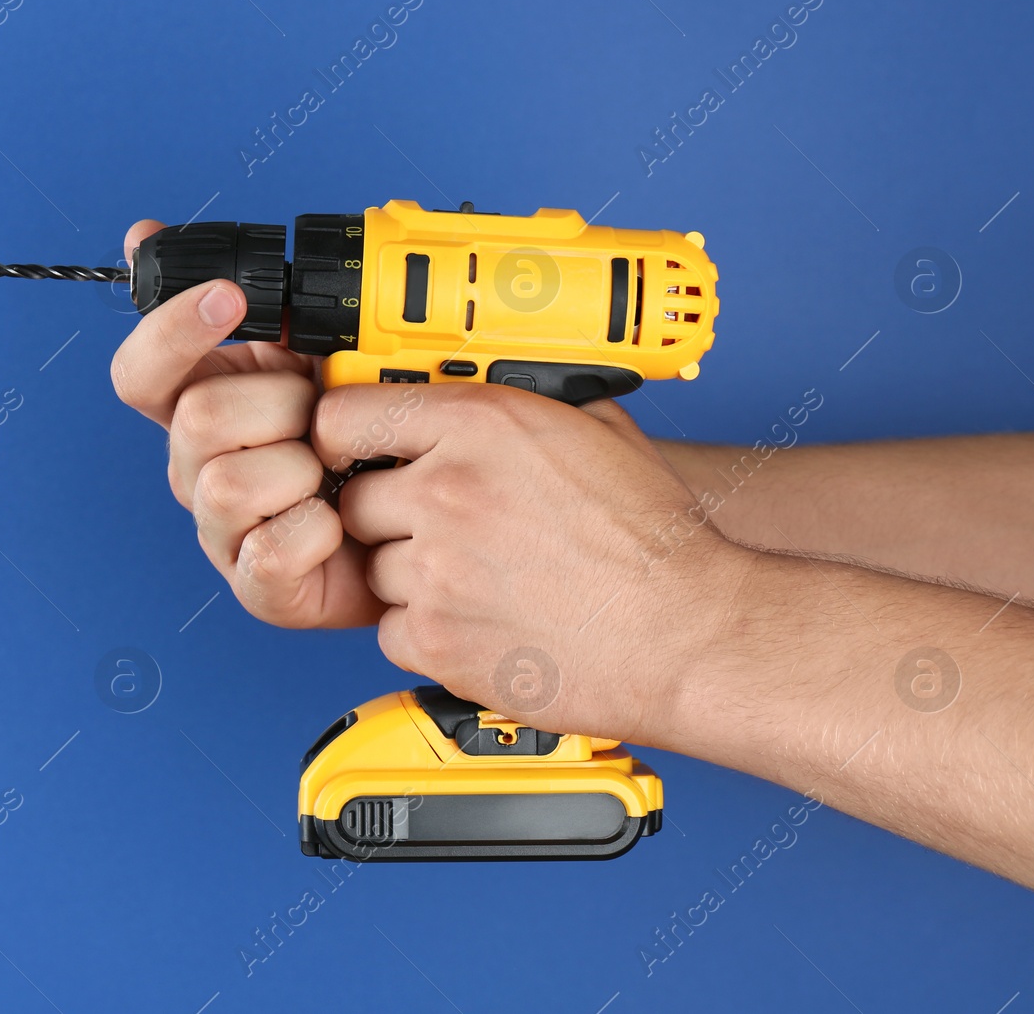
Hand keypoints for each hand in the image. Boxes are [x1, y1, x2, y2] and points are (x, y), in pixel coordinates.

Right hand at [109, 220, 385, 628]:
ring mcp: (223, 529)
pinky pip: (270, 550)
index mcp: (203, 405)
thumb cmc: (364, 437)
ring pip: (226, 483)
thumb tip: (143, 236)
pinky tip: (340, 519)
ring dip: (300, 467)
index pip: (142, 371)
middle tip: (320, 412)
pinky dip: (318, 528)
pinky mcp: (258, 585)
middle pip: (195, 418)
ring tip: (336, 471)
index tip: (230, 296)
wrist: (426, 521)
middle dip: (275, 405)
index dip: (173, 330)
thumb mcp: (317, 353)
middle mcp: (200, 467)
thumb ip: (254, 301)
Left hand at [313, 382, 756, 742]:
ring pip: (376, 569)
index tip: (353, 452)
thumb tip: (493, 392)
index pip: (346, 415)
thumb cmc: (655, 542)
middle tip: (447, 530)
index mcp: (480, 427)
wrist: (687, 634)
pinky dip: (426, 631)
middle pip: (356, 500)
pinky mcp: (437, 640)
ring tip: (483, 581)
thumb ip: (526, 407)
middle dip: (391, 516)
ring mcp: (437, 571)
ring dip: (413, 577)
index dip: (345, 437)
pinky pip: (392, 630)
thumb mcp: (598, 432)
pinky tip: (482, 622)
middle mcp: (447, 492)